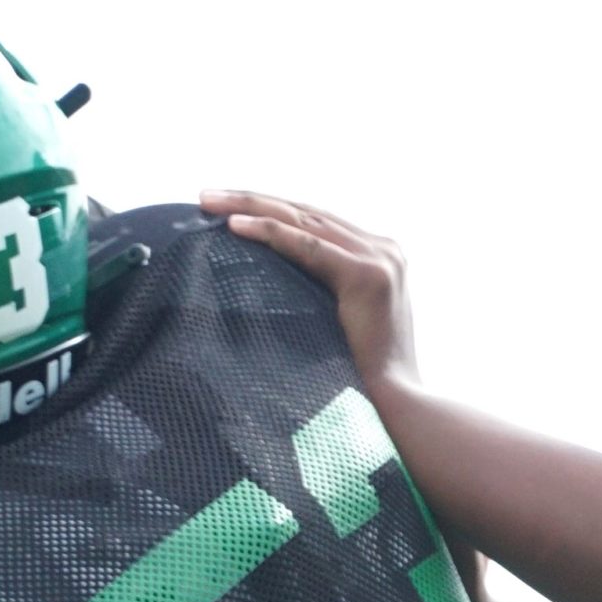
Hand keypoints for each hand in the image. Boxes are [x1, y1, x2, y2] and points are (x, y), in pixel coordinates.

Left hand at [199, 191, 418, 393]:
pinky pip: (307, 246)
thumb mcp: (343, 323)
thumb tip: (274, 284)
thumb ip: (324, 294)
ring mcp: (380, 258)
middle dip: (252, 201)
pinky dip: (269, 233)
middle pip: (306, 213)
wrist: (397, 406)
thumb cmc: (362, 377)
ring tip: (207, 202)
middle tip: (204, 195)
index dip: (269, 209)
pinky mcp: (368, 276)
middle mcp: (384, 249)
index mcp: (381, 256)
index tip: (225, 205)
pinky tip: (235, 226)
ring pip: (302, 221)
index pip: (315, 222)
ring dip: (250, 207)